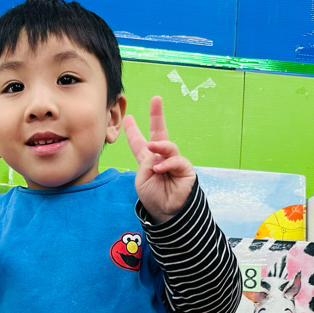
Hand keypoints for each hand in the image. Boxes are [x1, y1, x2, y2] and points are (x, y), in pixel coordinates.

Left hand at [123, 97, 195, 222]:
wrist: (166, 213)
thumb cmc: (153, 198)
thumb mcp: (142, 178)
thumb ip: (146, 162)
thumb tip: (155, 152)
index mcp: (148, 161)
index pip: (140, 143)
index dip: (134, 131)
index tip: (128, 118)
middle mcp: (162, 158)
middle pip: (159, 133)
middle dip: (157, 116)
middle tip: (156, 99)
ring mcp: (174, 162)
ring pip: (168, 146)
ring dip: (159, 145)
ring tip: (151, 147)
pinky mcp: (185, 169)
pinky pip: (176, 160)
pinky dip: (167, 163)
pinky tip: (159, 169)